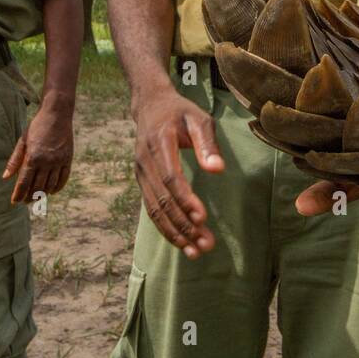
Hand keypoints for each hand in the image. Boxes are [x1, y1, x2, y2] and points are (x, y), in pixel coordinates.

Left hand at [4, 100, 73, 204]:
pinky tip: (51, 191)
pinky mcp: (68, 159)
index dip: (19, 194)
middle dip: (30, 197)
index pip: (24, 182)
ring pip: (50, 185)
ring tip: (37, 198)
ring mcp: (59, 161)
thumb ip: (14, 160)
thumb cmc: (37, 126)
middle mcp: (47, 162)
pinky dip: (57, 187)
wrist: (57, 114)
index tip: (14, 201)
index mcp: (33, 157)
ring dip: (43, 194)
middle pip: (37, 186)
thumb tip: (6, 177)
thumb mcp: (22, 141)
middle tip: (25, 202)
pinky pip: (63, 179)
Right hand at [130, 87, 223, 258]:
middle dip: (183, 224)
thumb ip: (208, 143)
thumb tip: (217, 169)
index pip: (170, 177)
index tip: (202, 217)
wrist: (150, 105)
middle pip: (162, 199)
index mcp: (159, 143)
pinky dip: (165, 228)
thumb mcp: (199, 118)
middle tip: (204, 244)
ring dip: (174, 232)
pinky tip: (182, 243)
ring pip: (155, 209)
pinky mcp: (142, 182)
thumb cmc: (180, 112)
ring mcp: (140, 173)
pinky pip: (151, 209)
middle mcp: (145, 161)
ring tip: (195, 251)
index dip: (185, 199)